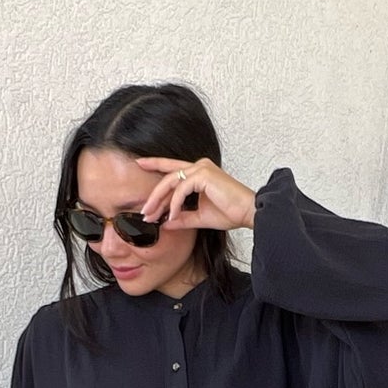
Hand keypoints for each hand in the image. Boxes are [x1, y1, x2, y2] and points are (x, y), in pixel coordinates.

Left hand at [133, 157, 256, 232]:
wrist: (248, 213)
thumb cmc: (230, 213)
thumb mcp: (199, 217)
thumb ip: (182, 218)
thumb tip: (165, 224)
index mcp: (200, 172)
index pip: (173, 168)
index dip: (155, 163)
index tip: (140, 164)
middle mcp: (200, 166)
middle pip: (168, 176)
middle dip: (153, 195)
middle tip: (143, 211)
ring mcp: (202, 168)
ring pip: (171, 182)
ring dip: (159, 200)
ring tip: (151, 215)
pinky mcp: (204, 174)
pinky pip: (181, 189)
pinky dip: (174, 203)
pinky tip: (172, 216)